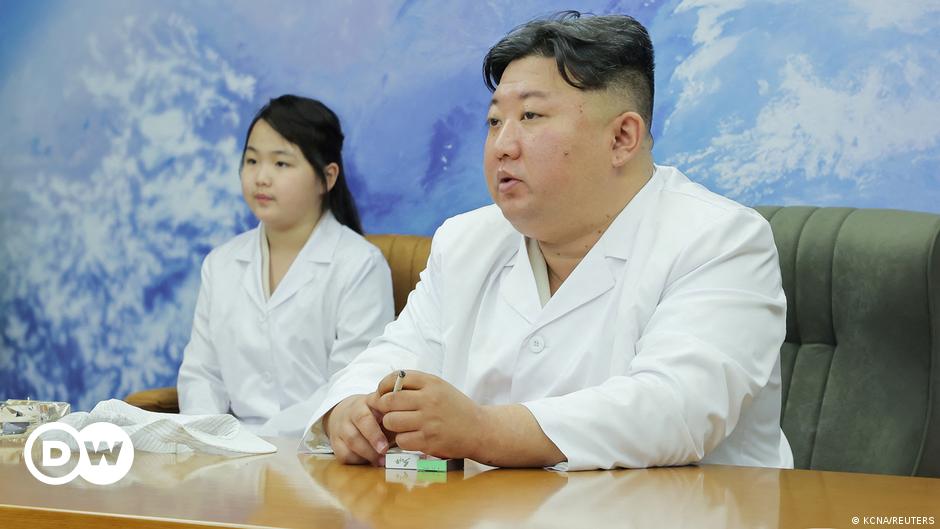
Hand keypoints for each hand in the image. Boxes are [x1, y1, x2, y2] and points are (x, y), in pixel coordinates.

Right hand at [324, 394, 390, 465]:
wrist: (344, 415)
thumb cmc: (373, 416)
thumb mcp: (383, 410)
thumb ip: (396, 417)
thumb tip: (410, 429)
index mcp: (368, 401)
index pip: (377, 402)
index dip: (386, 411)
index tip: (395, 425)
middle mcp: (353, 411)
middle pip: (362, 421)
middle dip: (374, 437)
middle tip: (385, 450)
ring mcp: (341, 426)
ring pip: (352, 440)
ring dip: (368, 453)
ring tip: (381, 461)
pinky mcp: (335, 442)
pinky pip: (344, 454)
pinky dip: (357, 460)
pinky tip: (368, 462)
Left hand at [367, 370, 484, 459]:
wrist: (479, 430)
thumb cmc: (456, 408)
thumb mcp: (440, 388)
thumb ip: (416, 385)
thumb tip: (385, 389)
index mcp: (432, 383)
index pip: (397, 378)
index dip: (383, 386)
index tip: (382, 393)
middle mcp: (429, 400)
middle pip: (389, 401)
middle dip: (383, 408)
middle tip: (387, 412)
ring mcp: (429, 421)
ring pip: (392, 421)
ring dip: (392, 425)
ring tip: (401, 426)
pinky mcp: (429, 441)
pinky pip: (401, 440)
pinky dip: (403, 440)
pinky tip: (412, 437)